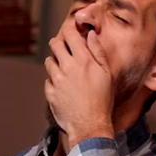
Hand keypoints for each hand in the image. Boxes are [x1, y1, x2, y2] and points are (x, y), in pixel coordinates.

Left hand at [44, 27, 114, 145]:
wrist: (89, 125)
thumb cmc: (102, 100)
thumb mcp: (107, 73)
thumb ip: (98, 51)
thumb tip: (90, 34)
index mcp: (83, 60)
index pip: (70, 34)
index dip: (69, 29)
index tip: (71, 30)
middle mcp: (67, 67)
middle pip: (55, 44)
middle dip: (59, 43)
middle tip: (65, 47)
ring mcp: (56, 80)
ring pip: (49, 61)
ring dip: (55, 61)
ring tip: (65, 69)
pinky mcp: (50, 92)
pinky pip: (48, 80)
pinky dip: (53, 80)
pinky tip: (63, 86)